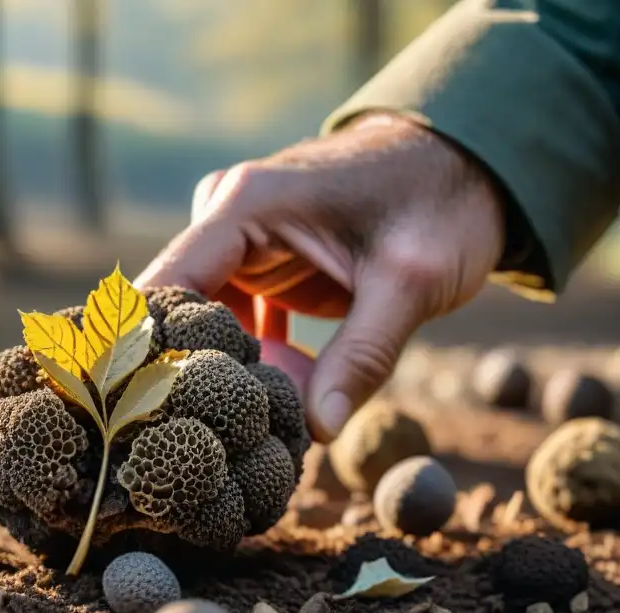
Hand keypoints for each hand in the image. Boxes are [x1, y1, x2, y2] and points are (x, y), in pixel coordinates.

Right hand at [135, 112, 506, 442]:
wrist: (467, 164)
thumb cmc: (441, 205)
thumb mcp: (411, 283)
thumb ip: (362, 357)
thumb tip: (318, 432)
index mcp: (245, 206)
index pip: (166, 287)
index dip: (152, 352)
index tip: (156, 416)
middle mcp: (227, 219)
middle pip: (177, 311)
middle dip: (189, 374)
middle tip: (208, 442)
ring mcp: (242, 243)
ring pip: (204, 323)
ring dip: (223, 374)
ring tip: (243, 432)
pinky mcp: (261, 266)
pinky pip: (233, 323)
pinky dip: (249, 363)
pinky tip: (270, 406)